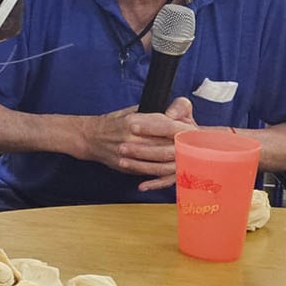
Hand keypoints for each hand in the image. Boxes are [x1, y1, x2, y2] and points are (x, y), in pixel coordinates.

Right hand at [80, 98, 198, 191]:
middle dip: (185, 148)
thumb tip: (177, 117)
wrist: (89, 137)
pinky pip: (148, 172)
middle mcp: (131, 137)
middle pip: (167, 146)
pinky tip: (170, 172)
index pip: (167, 127)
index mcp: (135, 121)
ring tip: (187, 161)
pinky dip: (161, 174)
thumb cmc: (113, 122)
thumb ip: (155, 114)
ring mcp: (128, 154)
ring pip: (160, 163)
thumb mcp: (133, 110)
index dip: (184, 130)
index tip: (194, 131)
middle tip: (196, 148)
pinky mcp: (125, 166)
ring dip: (176, 163)